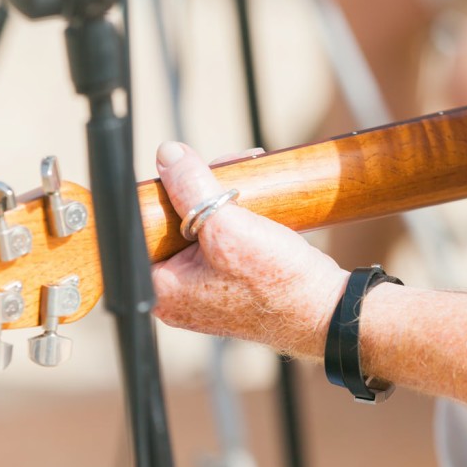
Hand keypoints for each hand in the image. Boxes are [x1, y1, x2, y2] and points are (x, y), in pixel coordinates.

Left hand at [151, 141, 348, 358]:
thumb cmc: (278, 285)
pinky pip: (219, 239)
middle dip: (197, 189)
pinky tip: (252, 199)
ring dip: (220, 197)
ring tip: (244, 177)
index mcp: (161, 289)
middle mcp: (177, 293)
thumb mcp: (229, 227)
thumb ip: (192, 188)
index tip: (181, 173)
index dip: (160, 193)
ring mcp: (203, 289)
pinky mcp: (228, 282)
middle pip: (171, 223)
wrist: (326, 311)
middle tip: (221, 169)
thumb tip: (167, 154)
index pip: (140, 228)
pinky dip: (233, 215)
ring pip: (197, 226)